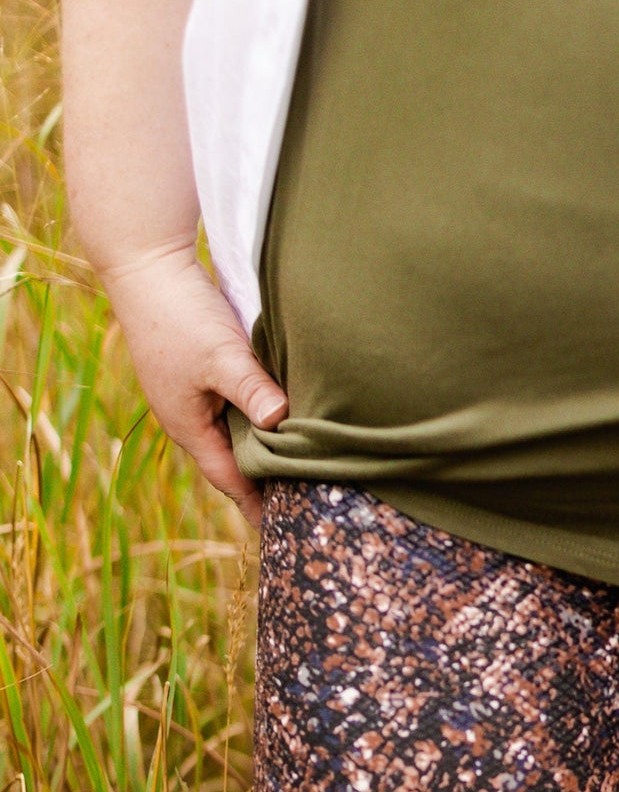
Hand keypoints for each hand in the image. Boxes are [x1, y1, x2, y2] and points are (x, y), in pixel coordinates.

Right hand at [101, 240, 285, 524]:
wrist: (145, 263)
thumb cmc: (180, 313)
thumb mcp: (222, 355)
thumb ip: (252, 390)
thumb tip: (283, 424)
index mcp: (188, 426)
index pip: (229, 480)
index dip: (257, 504)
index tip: (284, 529)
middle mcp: (187, 418)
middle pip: (231, 462)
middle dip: (260, 484)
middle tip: (300, 504)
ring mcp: (189, 396)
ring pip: (231, 435)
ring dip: (259, 451)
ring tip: (295, 470)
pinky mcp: (195, 372)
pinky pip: (229, 409)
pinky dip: (253, 420)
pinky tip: (279, 420)